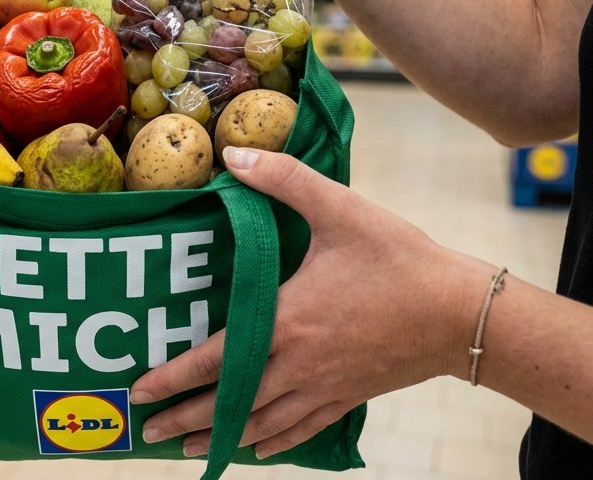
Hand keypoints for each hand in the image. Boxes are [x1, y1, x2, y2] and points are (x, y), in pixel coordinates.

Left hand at [131, 146, 487, 458]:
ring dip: (222, 437)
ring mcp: (324, 387)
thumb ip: (285, 181)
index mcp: (287, 322)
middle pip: (230, 403)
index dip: (173, 378)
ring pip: (261, 424)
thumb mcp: (342, 211)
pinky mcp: (349, 396)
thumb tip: (235, 156)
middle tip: (147, 433)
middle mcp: (299, 365)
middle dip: (185, 419)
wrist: (464, 315)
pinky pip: (302, 428)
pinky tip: (257, 449)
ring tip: (190, 448)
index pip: (215, 360)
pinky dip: (274, 441)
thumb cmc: (402, 261)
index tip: (139, 391)